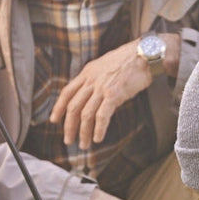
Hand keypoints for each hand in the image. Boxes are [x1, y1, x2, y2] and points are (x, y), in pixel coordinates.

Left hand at [50, 33, 180, 148]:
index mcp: (87, 73)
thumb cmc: (129, 62)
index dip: (58, 108)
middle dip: (69, 126)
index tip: (54, 120)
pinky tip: (98, 138)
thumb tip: (95, 96)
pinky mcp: (114, 94)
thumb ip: (97, 81)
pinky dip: (98, 129)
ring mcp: (102, 88)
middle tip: (68, 140)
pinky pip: (102, 115)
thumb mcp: (105, 67)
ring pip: (86, 114)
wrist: (144, 55)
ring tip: (84, 144)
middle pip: (73, 107)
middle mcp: (91, 80)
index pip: (67, 92)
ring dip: (83, 132)